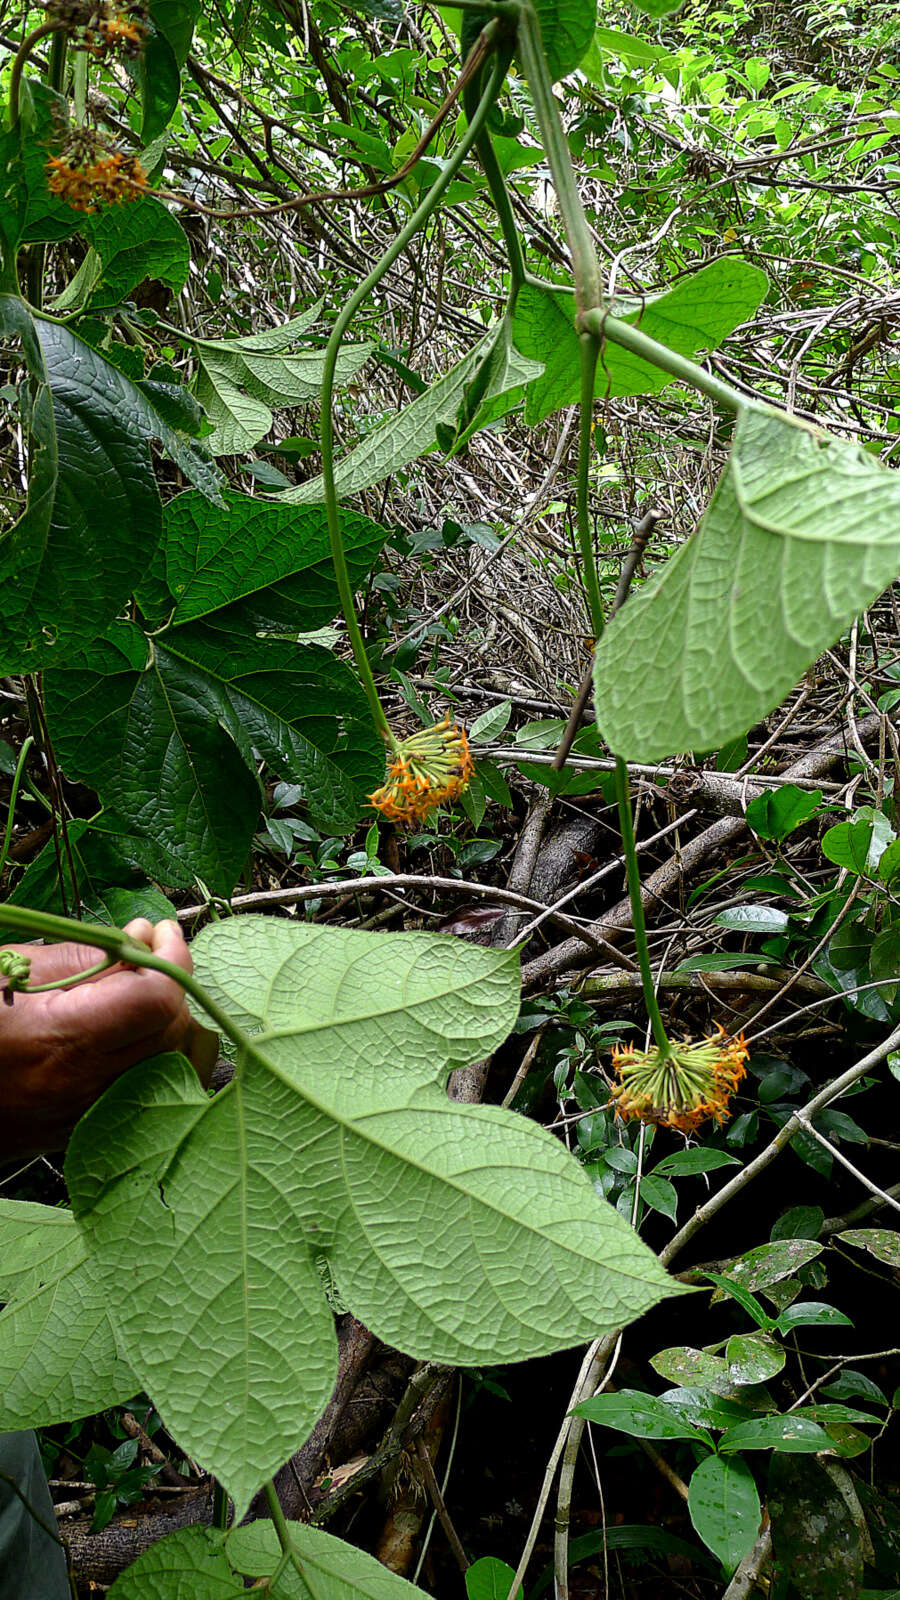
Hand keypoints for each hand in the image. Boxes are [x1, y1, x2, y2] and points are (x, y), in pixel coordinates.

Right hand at [0, 919, 218, 1159]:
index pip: (157, 999)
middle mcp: (84, 1086)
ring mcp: (85, 1115)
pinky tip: (131, 1026)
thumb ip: (80, 955)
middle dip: (172, 982)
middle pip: (173, 1031)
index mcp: (63, 1041)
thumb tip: (135, 941)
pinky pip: (147, 1089)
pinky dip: (155, 1053)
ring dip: (169, 1018)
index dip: (172, 957)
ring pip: (171, 1064)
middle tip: (144, 949)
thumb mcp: (6, 970)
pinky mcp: (81, 1128)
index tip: (158, 930)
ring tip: (137, 984)